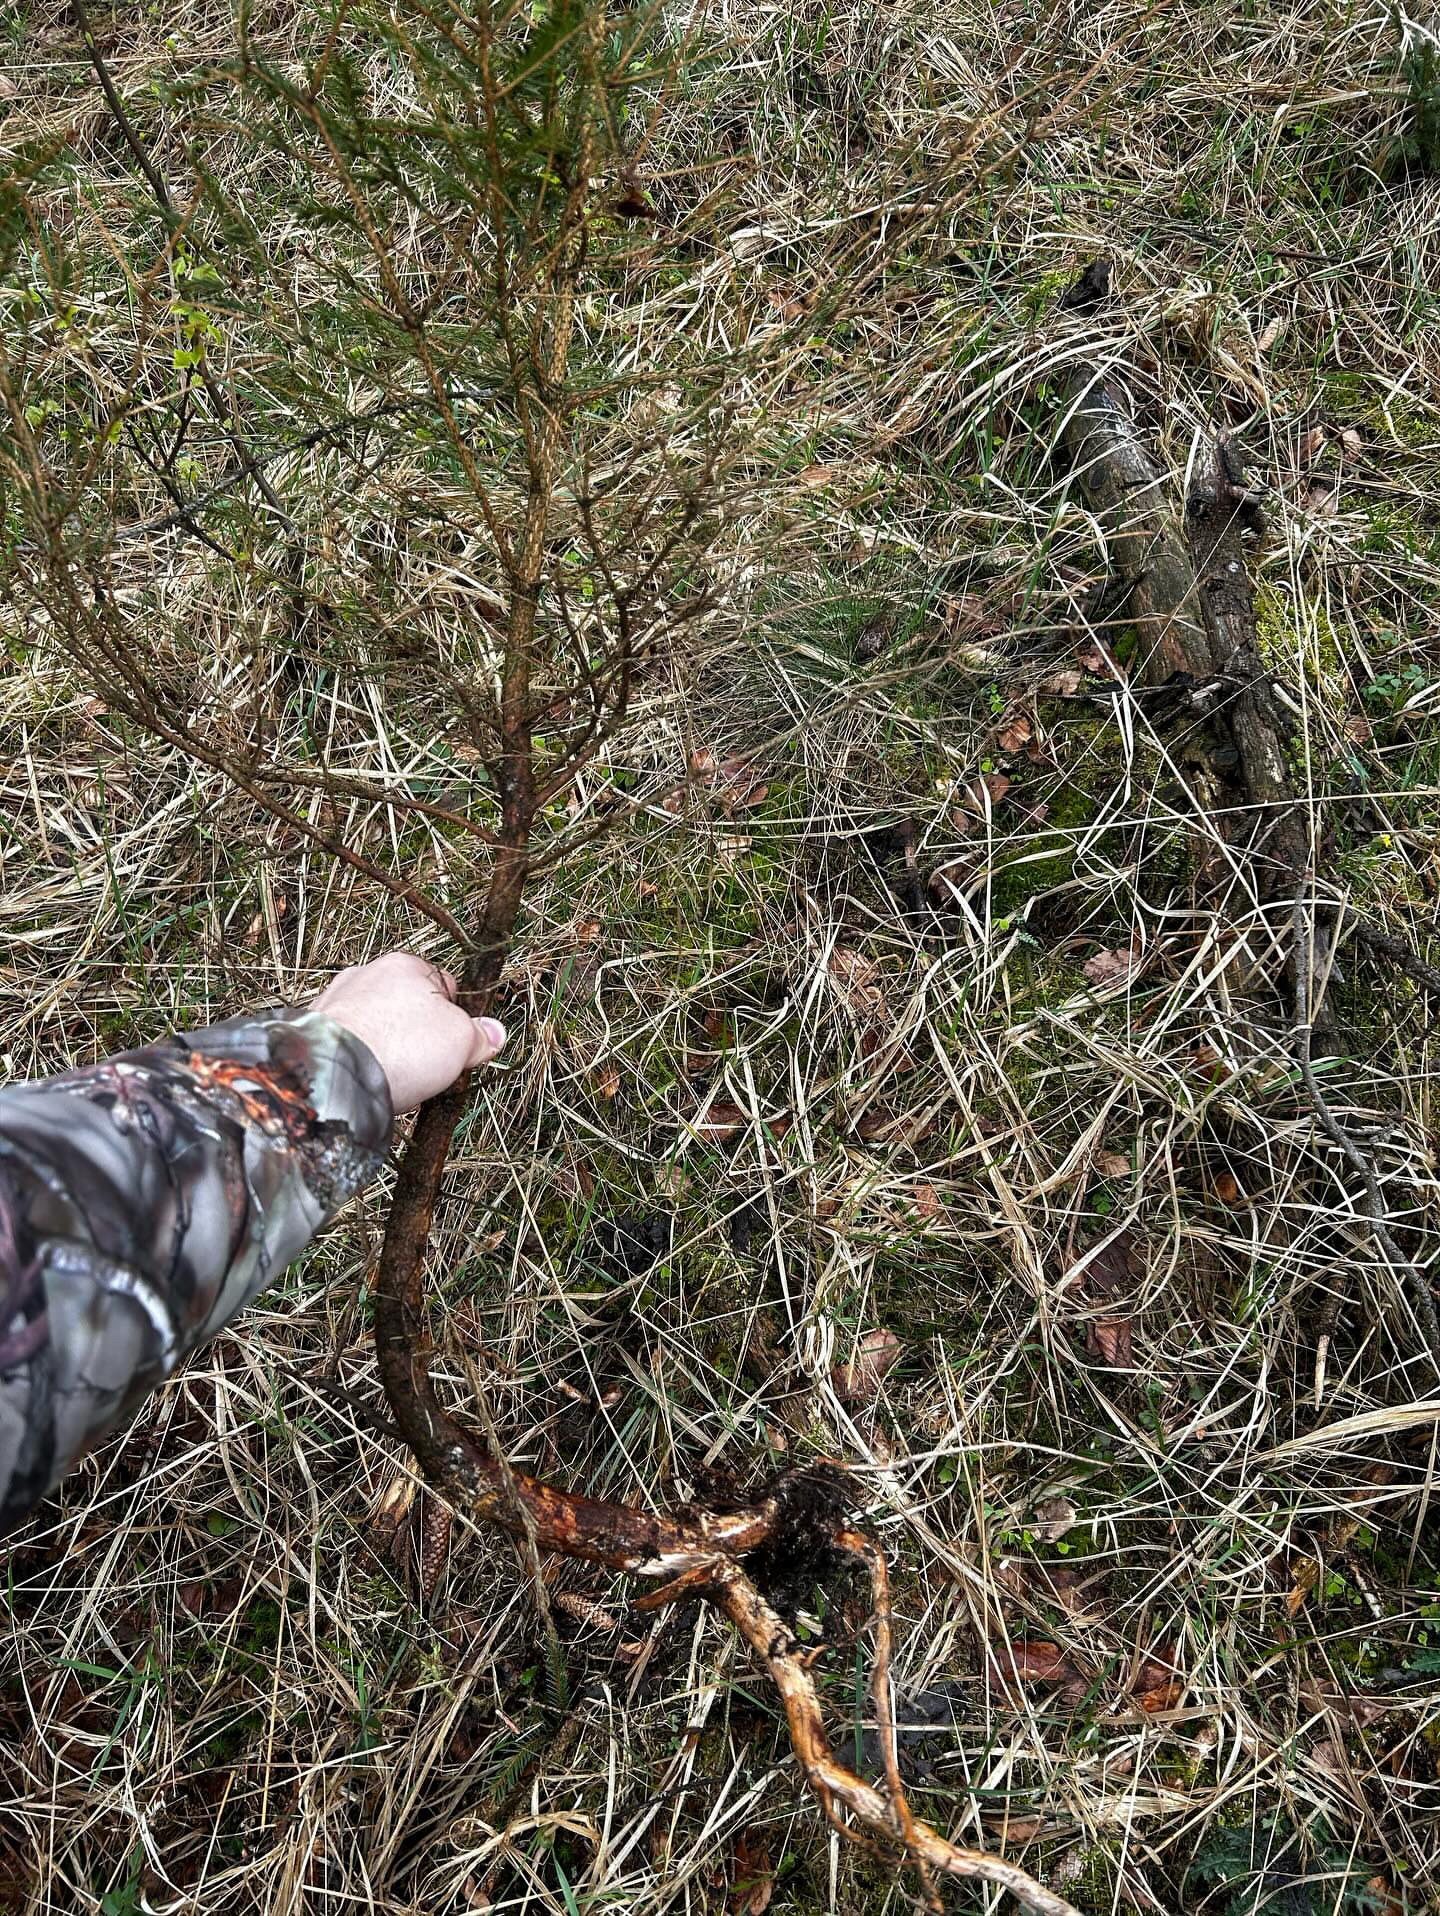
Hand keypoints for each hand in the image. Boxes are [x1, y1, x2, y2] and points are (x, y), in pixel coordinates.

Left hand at [312, 952, 506, 1111]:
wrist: (337, 1074)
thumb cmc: (401, 1048)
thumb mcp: (461, 1041)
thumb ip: (480, 1035)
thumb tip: (495, 1033)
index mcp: (405, 966)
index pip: (444, 985)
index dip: (457, 1017)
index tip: (460, 1043)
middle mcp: (367, 974)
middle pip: (408, 1006)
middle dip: (419, 1035)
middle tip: (429, 1066)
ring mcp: (337, 1000)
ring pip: (377, 1025)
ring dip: (389, 1047)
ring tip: (397, 1077)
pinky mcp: (315, 1029)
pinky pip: (350, 1043)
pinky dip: (361, 1058)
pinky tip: (369, 1079)